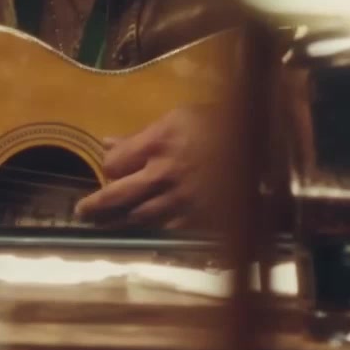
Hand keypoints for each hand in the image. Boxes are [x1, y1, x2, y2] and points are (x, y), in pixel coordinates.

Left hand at [75, 105, 223, 229]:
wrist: (268, 146)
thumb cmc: (221, 124)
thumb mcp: (178, 118)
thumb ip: (140, 136)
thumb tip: (105, 143)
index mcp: (159, 144)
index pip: (113, 165)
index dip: (109, 168)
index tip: (111, 170)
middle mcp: (167, 174)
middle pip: (118, 196)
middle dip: (96, 206)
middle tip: (81, 212)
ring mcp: (185, 199)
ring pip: (141, 216)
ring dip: (120, 221)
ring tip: (105, 225)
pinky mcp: (203, 218)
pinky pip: (170, 229)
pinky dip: (155, 230)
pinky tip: (146, 231)